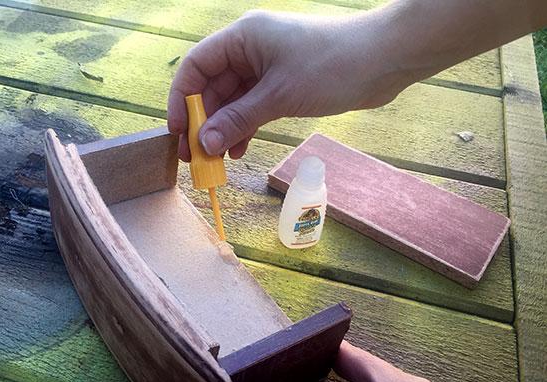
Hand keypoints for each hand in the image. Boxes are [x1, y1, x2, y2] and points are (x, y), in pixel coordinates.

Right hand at [167, 10, 404, 161]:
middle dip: (202, 123)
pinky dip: (244, 128)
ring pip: (232, 102)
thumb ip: (237, 120)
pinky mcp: (282, 85)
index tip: (178, 133)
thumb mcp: (278, 96)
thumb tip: (203, 144)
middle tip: (197, 158)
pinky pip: (252, 108)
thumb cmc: (332, 66)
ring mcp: (267, 68)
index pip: (196, 67)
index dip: (181, 100)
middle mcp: (250, 50)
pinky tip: (239, 150)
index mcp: (243, 38)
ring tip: (217, 161)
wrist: (385, 60)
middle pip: (211, 88)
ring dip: (223, 130)